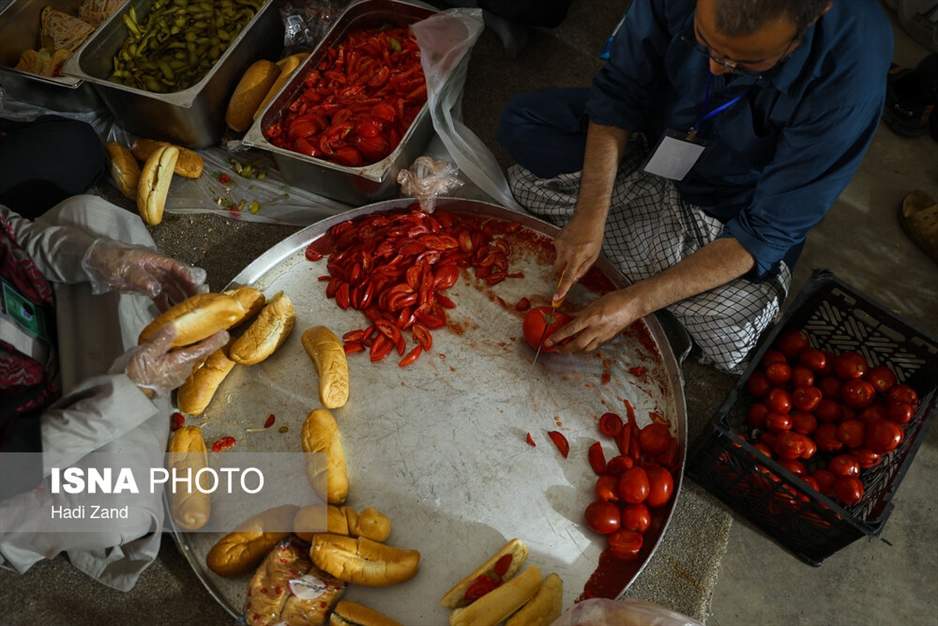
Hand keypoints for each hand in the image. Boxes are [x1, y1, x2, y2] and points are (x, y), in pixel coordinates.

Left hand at [82, 238, 208, 310]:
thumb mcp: (125, 268)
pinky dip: (165, 305)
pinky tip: (170, 315)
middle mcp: (158, 270)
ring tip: (188, 311)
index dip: (186, 275)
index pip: (176, 267)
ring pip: (172, 290)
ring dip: (179, 300)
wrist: (98, 261)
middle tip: (198, 302)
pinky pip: (160, 297)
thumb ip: (140, 278)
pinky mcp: (147, 287)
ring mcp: (154, 279)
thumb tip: (155, 288)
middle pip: (178, 280)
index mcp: (155, 260)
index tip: (195, 284)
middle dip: (189, 290)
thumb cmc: (112, 259)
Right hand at [122, 325, 228, 397]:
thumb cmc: (136, 375)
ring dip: (191, 347)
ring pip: (189, 358)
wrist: (127, 395)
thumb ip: (161, 340)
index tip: (225, 332)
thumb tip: (175, 327)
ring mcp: (178, 375)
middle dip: (203, 341)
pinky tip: (174, 347)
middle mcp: (184, 370)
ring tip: (190, 334)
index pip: (204, 349)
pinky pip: (180, 362)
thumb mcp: (146, 353)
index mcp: (181, 361)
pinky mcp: (170, 378)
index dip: (216, 340)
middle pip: (198, 352)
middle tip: (206, 327)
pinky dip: (181, 353)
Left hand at [545, 288, 643, 353]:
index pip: (569, 330)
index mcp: (590, 318)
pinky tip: (579, 348)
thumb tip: (567, 317)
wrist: (632, 305)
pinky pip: (593, 348)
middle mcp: (596, 329)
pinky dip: (584, 350)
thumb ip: (578, 313)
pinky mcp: (608, 340)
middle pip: (575, 344)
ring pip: (584, 350)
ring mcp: (603, 336)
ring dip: (573, 351)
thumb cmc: (613, 300)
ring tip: (565, 348)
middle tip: (556, 348)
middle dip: (563, 348)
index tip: (548, 342)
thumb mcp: (593, 304)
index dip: (556, 337)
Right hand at [552, 211, 604, 302]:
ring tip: (576, 249)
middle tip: (571, 268)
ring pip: (558, 261)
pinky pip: (558, 251)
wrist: (588, 217)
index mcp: (577, 257)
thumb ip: (583, 269)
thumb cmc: (594, 236)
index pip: (568, 277)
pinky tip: (572, 243)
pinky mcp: (556, 240)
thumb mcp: (593, 256)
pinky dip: (564, 251)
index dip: (562, 289)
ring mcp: (559, 245)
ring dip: (565, 260)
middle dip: (562, 274)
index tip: (556, 299)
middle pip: (557, 271)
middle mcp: (565, 251)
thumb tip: (573, 280)